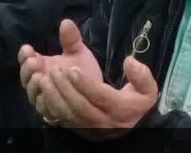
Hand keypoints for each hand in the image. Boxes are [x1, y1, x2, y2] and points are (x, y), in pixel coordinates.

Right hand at [19, 20, 103, 121]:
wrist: (95, 91)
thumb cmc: (82, 71)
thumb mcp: (77, 52)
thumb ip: (70, 39)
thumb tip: (66, 22)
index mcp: (41, 65)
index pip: (26, 59)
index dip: (24, 55)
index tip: (27, 48)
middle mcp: (39, 81)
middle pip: (25, 78)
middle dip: (27, 69)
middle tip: (33, 62)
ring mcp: (44, 96)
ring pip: (32, 94)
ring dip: (33, 86)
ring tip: (40, 77)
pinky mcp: (52, 111)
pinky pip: (44, 109)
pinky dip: (44, 102)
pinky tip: (48, 96)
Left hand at [37, 54, 157, 139]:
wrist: (129, 126)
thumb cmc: (136, 102)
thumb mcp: (147, 90)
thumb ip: (142, 75)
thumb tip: (129, 61)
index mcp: (120, 109)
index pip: (100, 96)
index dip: (85, 84)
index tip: (72, 69)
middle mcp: (103, 122)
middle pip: (80, 106)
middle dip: (65, 88)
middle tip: (54, 70)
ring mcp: (89, 128)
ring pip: (68, 114)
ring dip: (54, 97)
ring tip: (44, 79)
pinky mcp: (78, 130)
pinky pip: (61, 120)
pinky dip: (50, 107)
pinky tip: (43, 92)